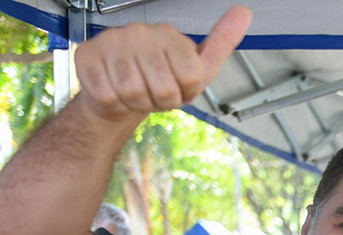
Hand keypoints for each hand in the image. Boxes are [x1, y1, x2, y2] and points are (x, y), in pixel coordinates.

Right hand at [74, 6, 251, 122]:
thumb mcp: (199, 68)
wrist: (121, 93)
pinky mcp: (87, 55)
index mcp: (170, 36)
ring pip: (133, 92)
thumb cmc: (163, 80)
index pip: (190, 77)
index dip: (185, 94)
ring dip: (137, 103)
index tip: (177, 88)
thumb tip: (244, 12)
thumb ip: (222, 42)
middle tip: (155, 94)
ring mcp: (112, 41)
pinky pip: (108, 95)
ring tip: (137, 93)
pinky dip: (115, 104)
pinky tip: (116, 92)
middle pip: (163, 88)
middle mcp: (140, 32)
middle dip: (162, 102)